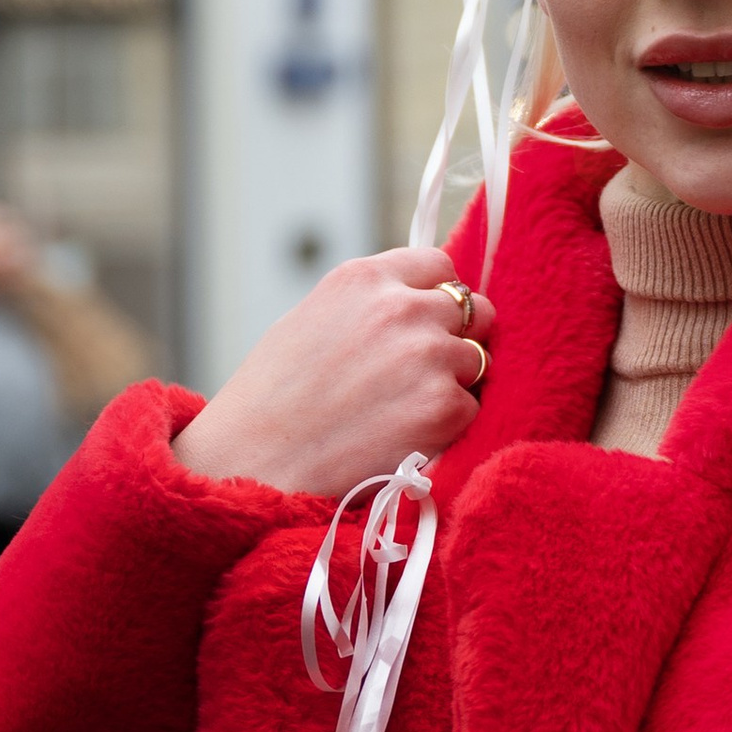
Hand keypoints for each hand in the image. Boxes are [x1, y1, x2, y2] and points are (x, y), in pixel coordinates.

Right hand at [170, 248, 497, 497]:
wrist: (253, 464)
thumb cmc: (272, 398)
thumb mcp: (313, 318)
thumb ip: (372, 303)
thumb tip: (422, 300)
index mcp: (366, 279)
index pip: (440, 266)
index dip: (437, 298)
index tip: (426, 323)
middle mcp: (403, 308)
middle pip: (474, 309)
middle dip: (456, 338)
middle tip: (421, 374)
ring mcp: (429, 356)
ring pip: (479, 360)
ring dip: (455, 383)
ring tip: (403, 410)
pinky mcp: (445, 407)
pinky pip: (472, 408)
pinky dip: (449, 425)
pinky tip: (406, 437)